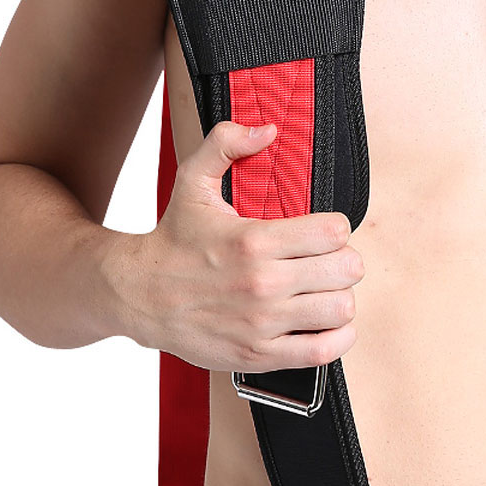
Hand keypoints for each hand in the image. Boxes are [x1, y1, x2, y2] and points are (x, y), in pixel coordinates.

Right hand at [116, 120, 363, 371]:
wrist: (138, 295)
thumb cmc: (173, 239)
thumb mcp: (192, 181)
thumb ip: (226, 144)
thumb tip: (269, 130)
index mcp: (253, 240)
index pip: (334, 232)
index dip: (336, 227)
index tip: (323, 231)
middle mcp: (262, 283)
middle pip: (347, 270)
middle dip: (344, 260)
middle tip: (327, 260)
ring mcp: (262, 323)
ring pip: (341, 309)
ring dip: (340, 296)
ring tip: (323, 289)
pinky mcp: (259, 355)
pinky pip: (323, 350)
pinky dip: (337, 336)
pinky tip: (325, 322)